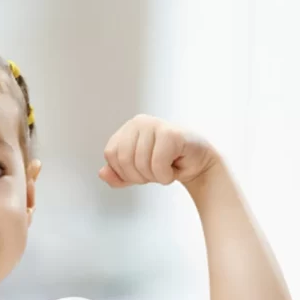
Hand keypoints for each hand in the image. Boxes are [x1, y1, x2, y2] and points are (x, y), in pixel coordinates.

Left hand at [99, 115, 216, 187]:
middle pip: (123, 159)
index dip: (124, 171)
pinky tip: (175, 168)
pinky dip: (166, 176)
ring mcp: (155, 124)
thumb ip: (117, 175)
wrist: (198, 165)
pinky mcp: (170, 133)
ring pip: (140, 164)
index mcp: (127, 129)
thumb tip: (102, 173)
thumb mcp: (137, 174)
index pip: (111, 154)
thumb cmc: (167, 165)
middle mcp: (139, 122)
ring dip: (155, 177)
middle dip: (139, 176)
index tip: (142, 171)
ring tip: (167, 168)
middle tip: (156, 172)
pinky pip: (157, 165)